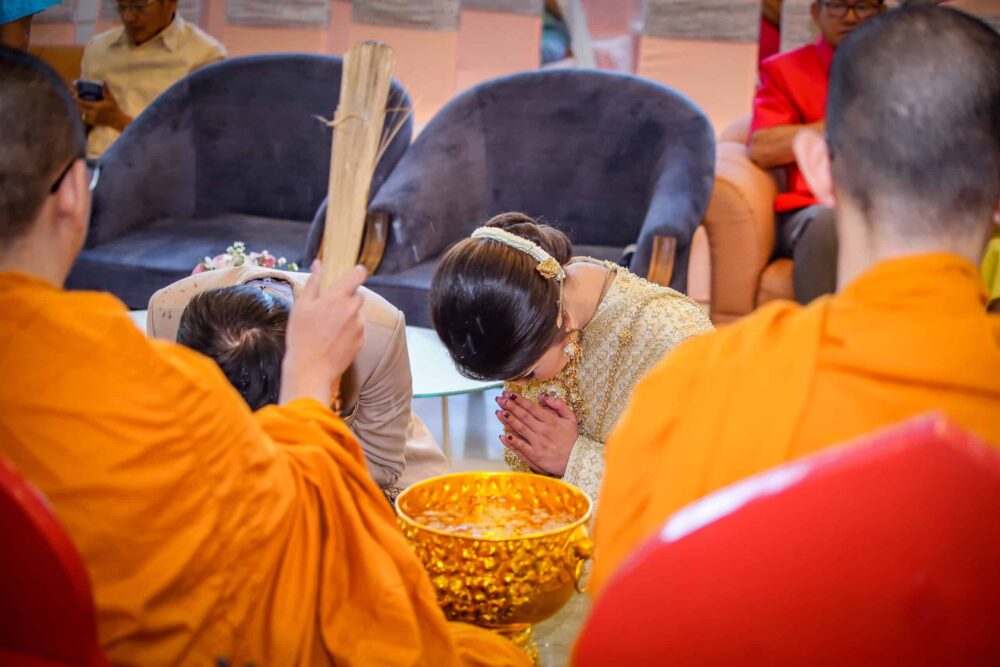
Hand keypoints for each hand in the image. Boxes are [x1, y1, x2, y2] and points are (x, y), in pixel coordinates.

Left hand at [73, 82, 131, 130]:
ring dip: (77, 107)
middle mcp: (92, 113)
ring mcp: (92, 118)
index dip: (76, 97)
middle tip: (71, 95)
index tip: (73, 92)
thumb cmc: (114, 109)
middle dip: (74, 101)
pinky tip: (81, 109)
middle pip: (79, 107)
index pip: (81, 102)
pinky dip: (82, 113)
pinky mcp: (93, 122)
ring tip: (74, 101)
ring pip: (81, 112)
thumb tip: (104, 81)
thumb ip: (105, 90)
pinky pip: (84, 117)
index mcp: (95, 107)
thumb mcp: (110, 98)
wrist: (117, 121)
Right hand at [280, 261, 365, 405]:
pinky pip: (359, 328)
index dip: (357, 272)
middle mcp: (353, 309)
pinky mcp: (362, 340)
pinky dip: (350, 330)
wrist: (311, 368)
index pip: (358, 275)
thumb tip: (318, 264)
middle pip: (358, 295)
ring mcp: (359, 326)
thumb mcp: (301, 306)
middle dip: (347, 298)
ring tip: (329, 327)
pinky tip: (334, 338)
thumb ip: (313, 283)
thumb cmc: (301, 335)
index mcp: (338, 297)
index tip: (354, 272)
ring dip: (348, 315)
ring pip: (358, 313)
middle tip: (330, 308)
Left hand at [496, 391, 577, 475]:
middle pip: (523, 416)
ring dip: (508, 420)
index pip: (531, 407)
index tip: (509, 394)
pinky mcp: (535, 455)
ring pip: (520, 429)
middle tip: (499, 399)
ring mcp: (537, 443)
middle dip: (509, 406)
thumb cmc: (573, 439)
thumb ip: (558, 405)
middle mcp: (542, 430)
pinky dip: (511, 441)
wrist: (577, 460)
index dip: (519, 400)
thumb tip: (543, 396)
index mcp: (550, 420)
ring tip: (498, 412)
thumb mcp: (571, 418)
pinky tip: (503, 435)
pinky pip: (520, 446)